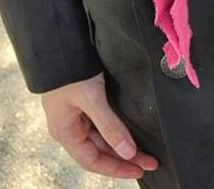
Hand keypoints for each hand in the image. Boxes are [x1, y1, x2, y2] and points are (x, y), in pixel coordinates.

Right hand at [41, 72, 158, 179]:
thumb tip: (128, 152)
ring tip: (146, 151)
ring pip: (103, 137)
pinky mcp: (86, 101)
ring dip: (123, 144)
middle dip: (125, 157)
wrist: (63, 43)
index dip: (115, 168)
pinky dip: (118, 130)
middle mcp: (71, 126)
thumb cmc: (70, 71)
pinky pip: (103, 123)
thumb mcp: (91, 98)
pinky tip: (131, 132)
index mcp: (65, 132)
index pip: (92, 161)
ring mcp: (78, 114)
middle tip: (151, 161)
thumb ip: (109, 126)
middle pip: (100, 150)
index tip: (138, 169)